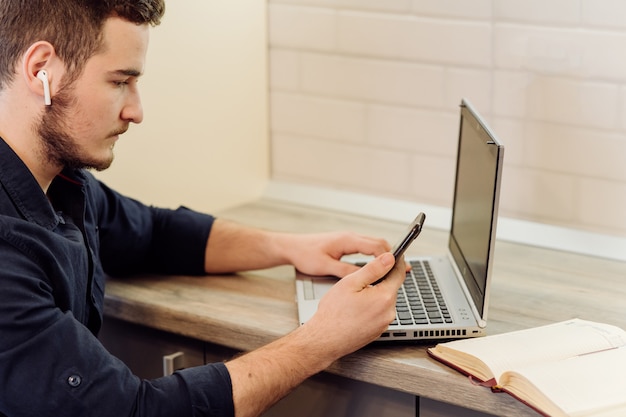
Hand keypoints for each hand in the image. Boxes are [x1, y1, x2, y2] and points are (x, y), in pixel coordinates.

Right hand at [224, 251, 405, 416]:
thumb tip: (389, 258)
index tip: (393, 256)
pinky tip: (354, 309)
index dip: (395, 262)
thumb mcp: (351, 283)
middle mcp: (389, 312)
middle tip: (361, 278)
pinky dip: (370, 307)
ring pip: (383, 301)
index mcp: (384, 297)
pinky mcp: (377, 331)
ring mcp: (384, 323)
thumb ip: (373, 269)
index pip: (398, 274)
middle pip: (390, 287)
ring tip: (353, 297)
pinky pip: (378, 313)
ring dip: (373, 294)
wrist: (324, 340)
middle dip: (379, 280)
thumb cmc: (333, 312)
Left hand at [286, 231, 390, 277]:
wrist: (291, 247)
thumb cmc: (305, 254)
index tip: (398, 267)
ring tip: (394, 268)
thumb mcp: (325, 267)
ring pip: (373, 245)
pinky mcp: (345, 244)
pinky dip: (375, 255)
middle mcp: (350, 237)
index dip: (389, 257)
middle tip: (402, 270)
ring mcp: (348, 239)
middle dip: (391, 256)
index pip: (376, 245)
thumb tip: (363, 277)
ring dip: (384, 255)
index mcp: (347, 240)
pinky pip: (365, 247)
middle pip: (378, 243)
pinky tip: (378, 264)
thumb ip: (345, 271)